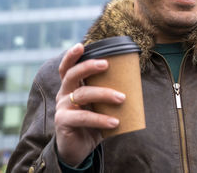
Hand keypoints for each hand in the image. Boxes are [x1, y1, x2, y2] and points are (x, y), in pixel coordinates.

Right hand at [55, 43, 125, 165]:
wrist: (79, 150)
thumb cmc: (92, 123)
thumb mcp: (99, 106)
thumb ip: (107, 93)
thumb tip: (134, 82)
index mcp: (71, 87)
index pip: (68, 68)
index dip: (71, 56)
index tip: (81, 46)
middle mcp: (64, 94)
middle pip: (72, 75)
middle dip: (89, 66)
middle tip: (106, 64)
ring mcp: (62, 108)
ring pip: (82, 94)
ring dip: (104, 94)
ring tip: (122, 98)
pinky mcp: (63, 123)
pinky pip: (83, 117)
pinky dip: (101, 119)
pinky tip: (114, 122)